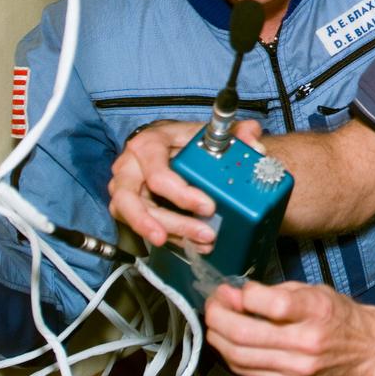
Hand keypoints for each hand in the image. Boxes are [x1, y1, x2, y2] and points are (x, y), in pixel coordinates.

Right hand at [107, 119, 262, 246]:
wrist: (173, 145)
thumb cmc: (186, 138)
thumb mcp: (210, 131)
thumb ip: (236, 131)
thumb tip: (251, 136)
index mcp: (148, 144)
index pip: (157, 174)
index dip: (182, 194)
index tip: (209, 207)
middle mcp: (129, 166)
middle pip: (134, 200)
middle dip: (171, 222)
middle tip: (203, 234)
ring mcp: (123, 187)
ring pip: (133, 217)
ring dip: (169, 233)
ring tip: (197, 243)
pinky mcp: (126, 206)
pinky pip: (140, 226)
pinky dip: (167, 237)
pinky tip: (191, 243)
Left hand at [204, 280, 374, 375]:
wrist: (366, 349)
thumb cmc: (340, 314)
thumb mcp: (314, 290)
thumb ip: (276, 292)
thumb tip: (238, 293)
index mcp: (317, 310)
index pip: (272, 304)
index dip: (243, 294)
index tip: (234, 288)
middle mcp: (306, 341)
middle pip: (245, 333)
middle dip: (218, 315)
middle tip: (213, 303)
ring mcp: (296, 367)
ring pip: (238, 356)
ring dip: (218, 337)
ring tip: (215, 321)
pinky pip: (247, 371)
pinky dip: (231, 355)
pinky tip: (229, 341)